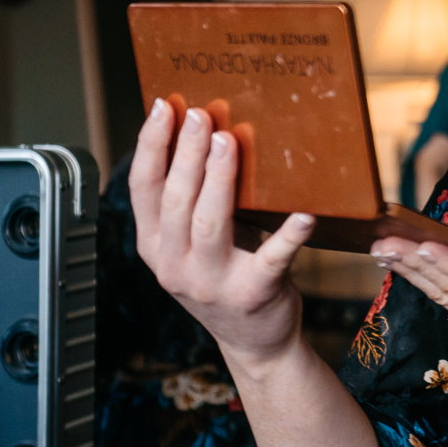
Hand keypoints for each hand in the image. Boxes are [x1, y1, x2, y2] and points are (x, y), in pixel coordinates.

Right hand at [126, 100, 316, 369]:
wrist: (256, 340)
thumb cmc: (225, 275)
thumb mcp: (191, 243)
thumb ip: (188, 202)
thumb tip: (202, 130)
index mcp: (154, 245)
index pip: (144, 188)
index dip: (150, 145)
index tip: (163, 106)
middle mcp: (174, 265)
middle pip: (176, 200)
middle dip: (186, 153)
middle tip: (200, 114)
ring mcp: (212, 282)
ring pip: (211, 222)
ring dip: (219, 178)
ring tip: (228, 140)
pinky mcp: (254, 293)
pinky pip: (272, 257)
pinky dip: (289, 233)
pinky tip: (304, 212)